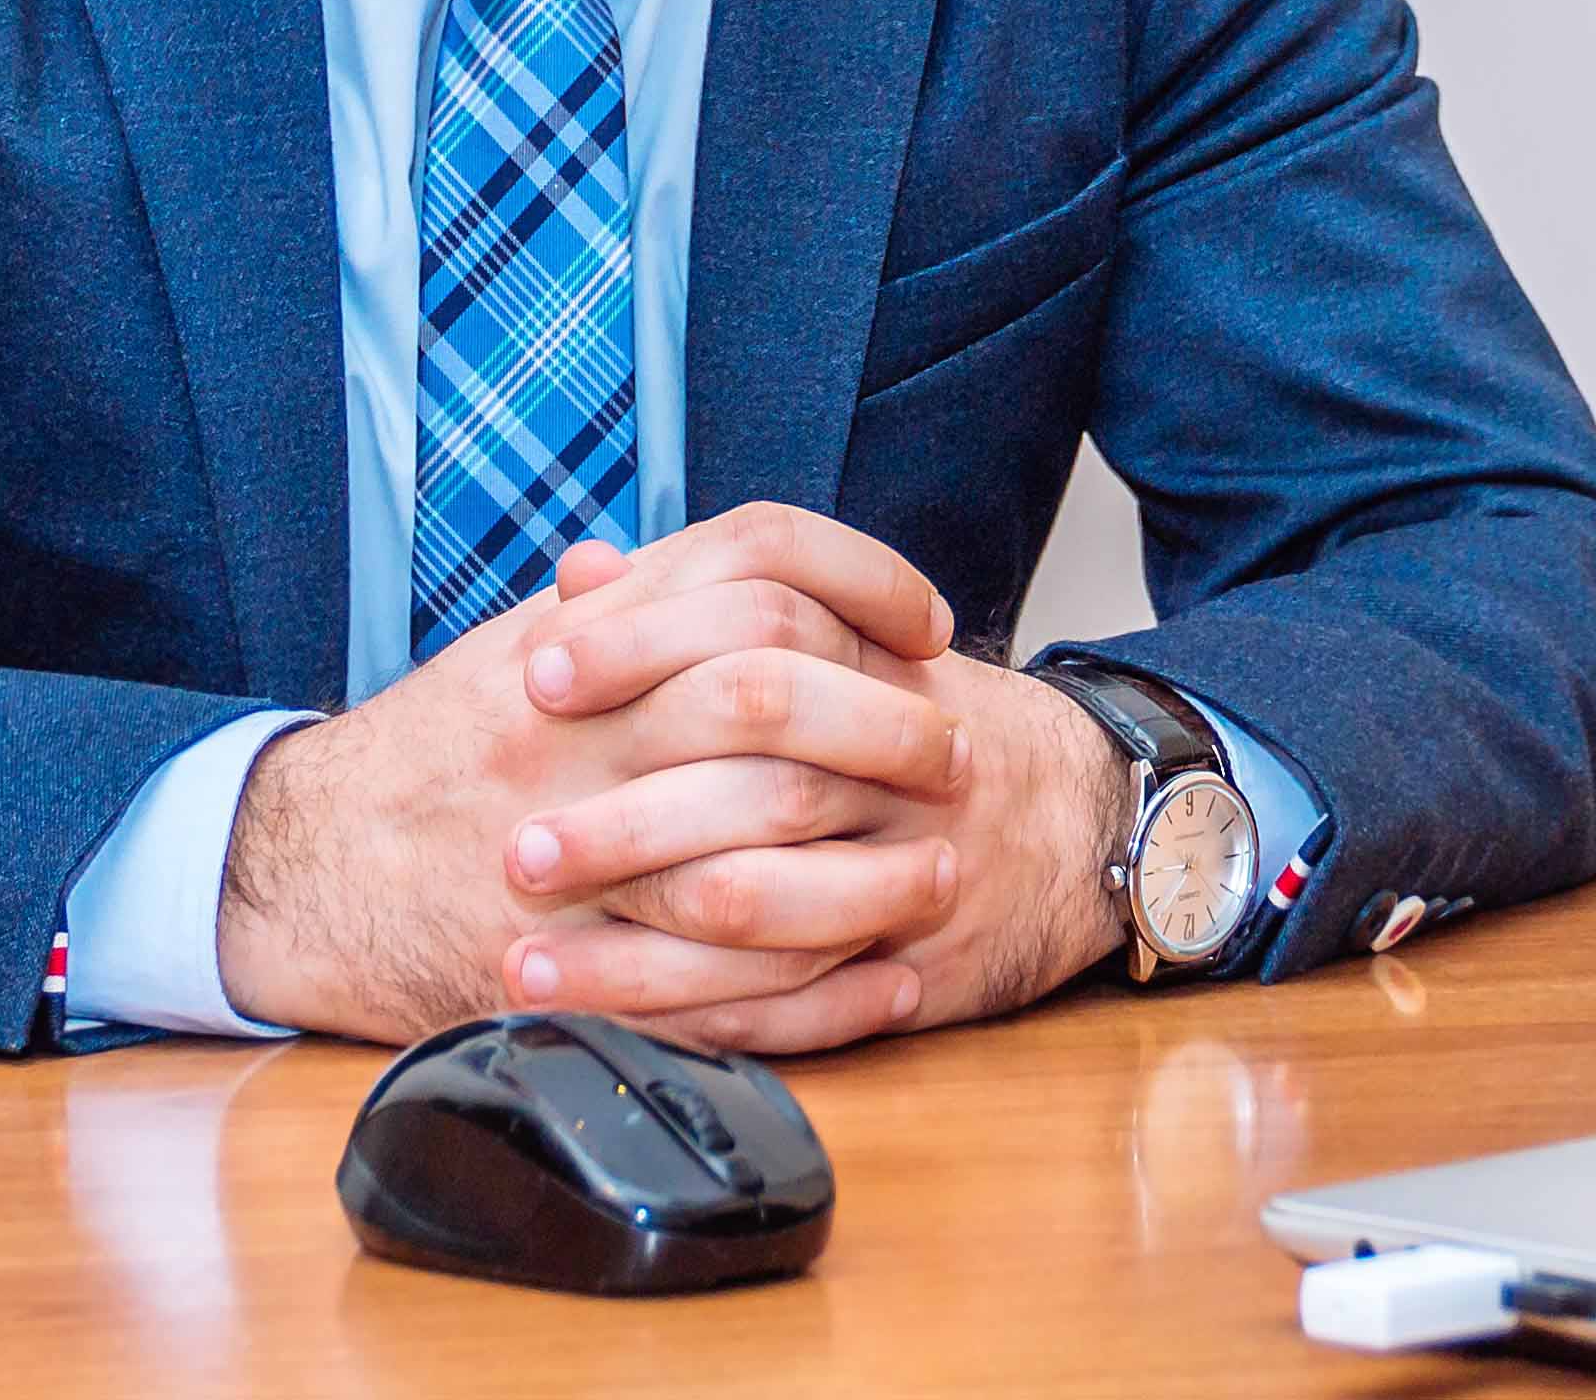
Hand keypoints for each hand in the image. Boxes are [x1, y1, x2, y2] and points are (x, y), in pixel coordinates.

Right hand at [214, 503, 967, 1041]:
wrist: (308, 864)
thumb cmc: (438, 751)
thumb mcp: (528, 647)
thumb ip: (644, 603)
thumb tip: (768, 564)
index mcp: (587, 640)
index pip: (755, 561)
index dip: (864, 579)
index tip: (925, 623)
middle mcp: (583, 730)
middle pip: (774, 700)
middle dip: (888, 728)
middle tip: (953, 750)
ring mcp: (577, 852)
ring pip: (761, 851)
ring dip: (875, 869)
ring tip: (942, 873)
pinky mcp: (574, 970)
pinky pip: (726, 990)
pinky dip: (823, 991)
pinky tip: (888, 979)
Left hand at [502, 638, 1135, 1054]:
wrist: (1081, 817)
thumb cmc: (921, 722)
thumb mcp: (840, 640)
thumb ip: (706, 601)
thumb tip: (580, 571)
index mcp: (868, 665)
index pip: (752, 629)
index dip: (638, 651)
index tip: (536, 676)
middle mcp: (893, 768)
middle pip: (751, 781)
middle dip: (622, 823)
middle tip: (514, 844)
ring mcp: (908, 872)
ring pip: (760, 911)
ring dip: (632, 951)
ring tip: (523, 961)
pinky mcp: (915, 970)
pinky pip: (796, 1012)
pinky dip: (694, 1021)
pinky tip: (606, 1024)